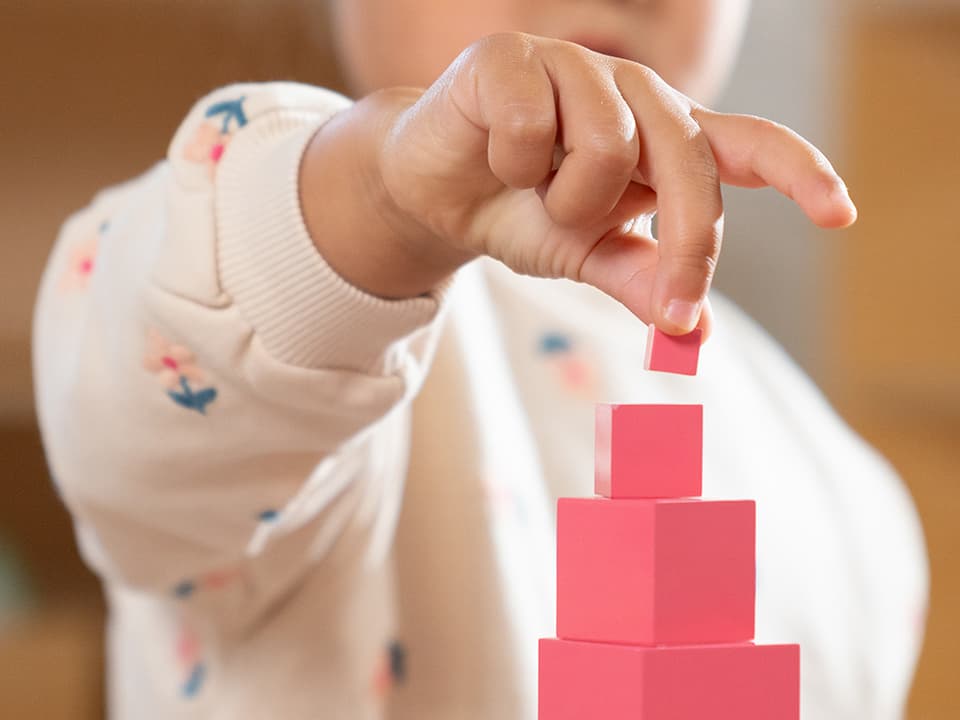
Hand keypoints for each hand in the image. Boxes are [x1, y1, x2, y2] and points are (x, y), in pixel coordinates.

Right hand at [305, 32, 855, 335]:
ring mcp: (573, 67)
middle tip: (674, 309)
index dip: (798, 172)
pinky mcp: (512, 57)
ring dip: (566, 200)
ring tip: (534, 192)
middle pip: (690, 158)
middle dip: (688, 243)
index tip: (838, 215)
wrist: (432, 192)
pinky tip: (494, 157)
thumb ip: (640, 280)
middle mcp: (630, 93)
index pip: (745, 144)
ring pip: (608, 143)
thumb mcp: (587, 255)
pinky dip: (510, 166)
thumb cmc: (518, 212)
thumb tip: (696, 332)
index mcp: (659, 138)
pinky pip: (533, 125)